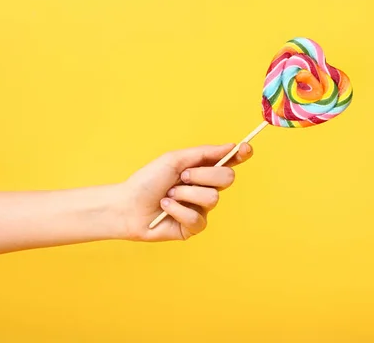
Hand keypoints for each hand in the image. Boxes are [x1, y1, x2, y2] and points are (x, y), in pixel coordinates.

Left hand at [113, 143, 252, 240]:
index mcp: (202, 169)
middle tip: (183, 176)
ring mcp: (201, 208)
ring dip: (186, 193)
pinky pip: (198, 217)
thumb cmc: (148, 181)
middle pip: (227, 178)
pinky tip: (165, 208)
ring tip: (168, 195)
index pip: (229, 162)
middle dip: (204, 175)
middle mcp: (205, 188)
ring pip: (212, 198)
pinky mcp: (194, 227)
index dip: (240, 155)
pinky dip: (178, 210)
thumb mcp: (174, 160)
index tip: (245, 149)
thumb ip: (204, 153)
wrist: (128, 205)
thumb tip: (230, 146)